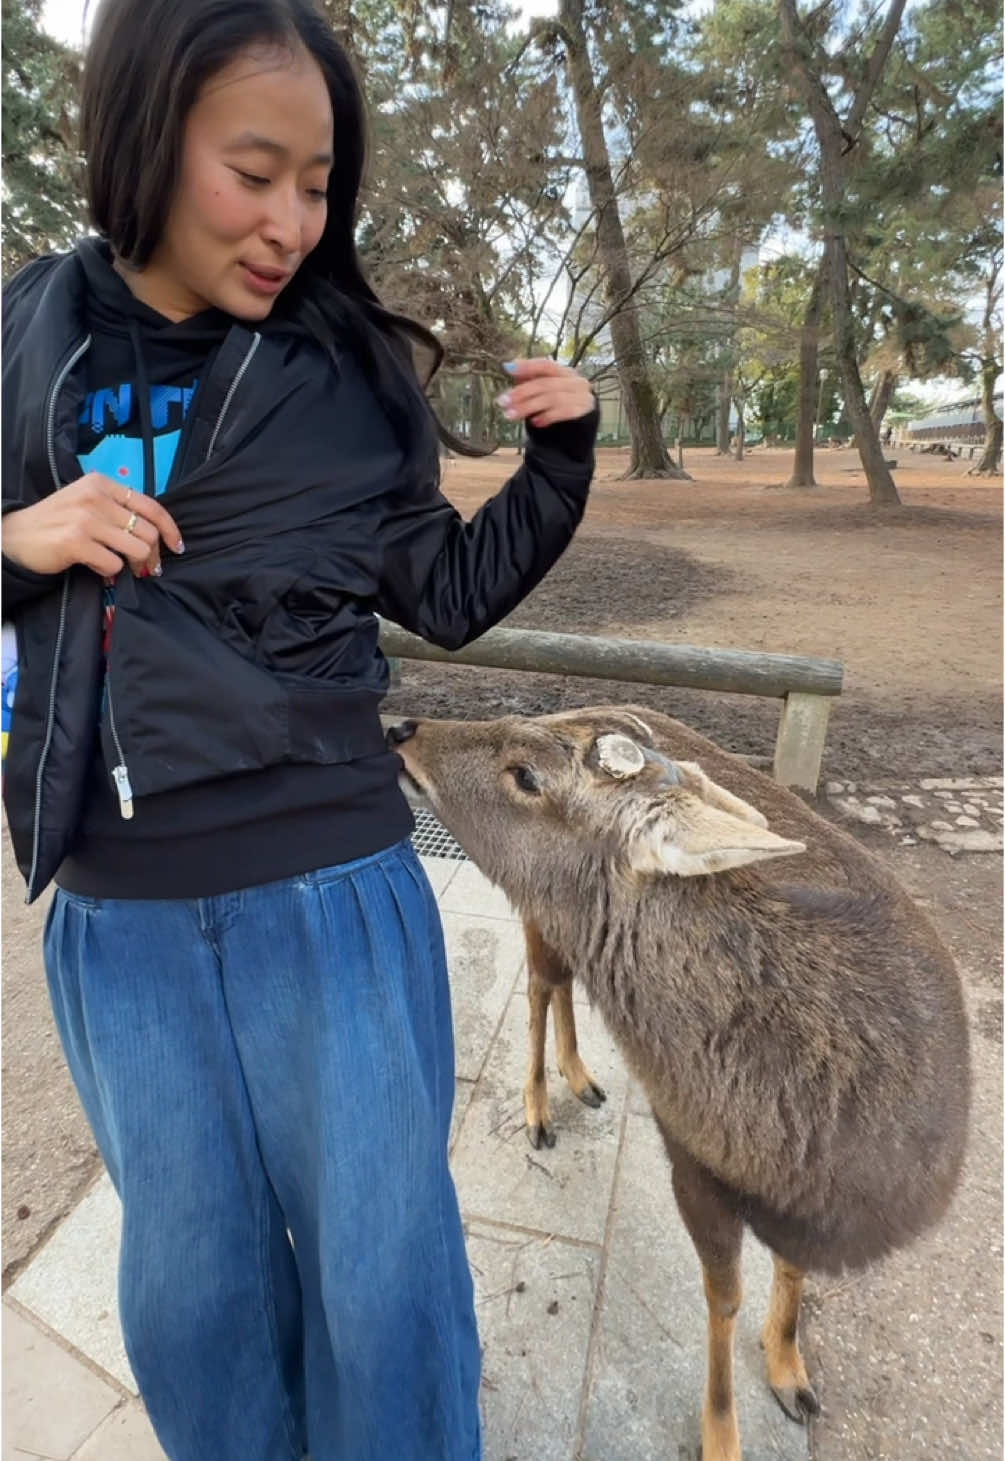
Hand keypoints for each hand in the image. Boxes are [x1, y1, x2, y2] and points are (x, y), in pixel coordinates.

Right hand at [2, 473, 183, 578]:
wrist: (15, 535)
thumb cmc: (55, 522)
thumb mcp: (86, 502)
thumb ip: (116, 509)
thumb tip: (155, 533)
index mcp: (101, 484)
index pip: (151, 506)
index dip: (170, 529)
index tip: (176, 546)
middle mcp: (95, 497)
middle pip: (148, 532)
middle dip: (153, 555)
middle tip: (148, 568)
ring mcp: (85, 519)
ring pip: (136, 549)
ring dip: (135, 566)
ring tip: (124, 569)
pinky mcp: (76, 542)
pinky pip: (113, 565)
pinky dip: (109, 572)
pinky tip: (95, 566)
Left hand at [496, 358, 595, 429]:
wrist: (581, 425)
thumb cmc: (558, 404)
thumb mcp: (545, 390)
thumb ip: (529, 379)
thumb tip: (509, 367)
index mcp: (564, 371)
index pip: (545, 365)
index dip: (527, 366)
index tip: (507, 368)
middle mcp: (575, 380)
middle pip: (545, 384)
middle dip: (521, 393)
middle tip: (503, 402)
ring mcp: (581, 395)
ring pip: (551, 398)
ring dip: (528, 407)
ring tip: (511, 415)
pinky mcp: (582, 411)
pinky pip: (562, 412)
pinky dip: (547, 416)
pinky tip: (534, 422)